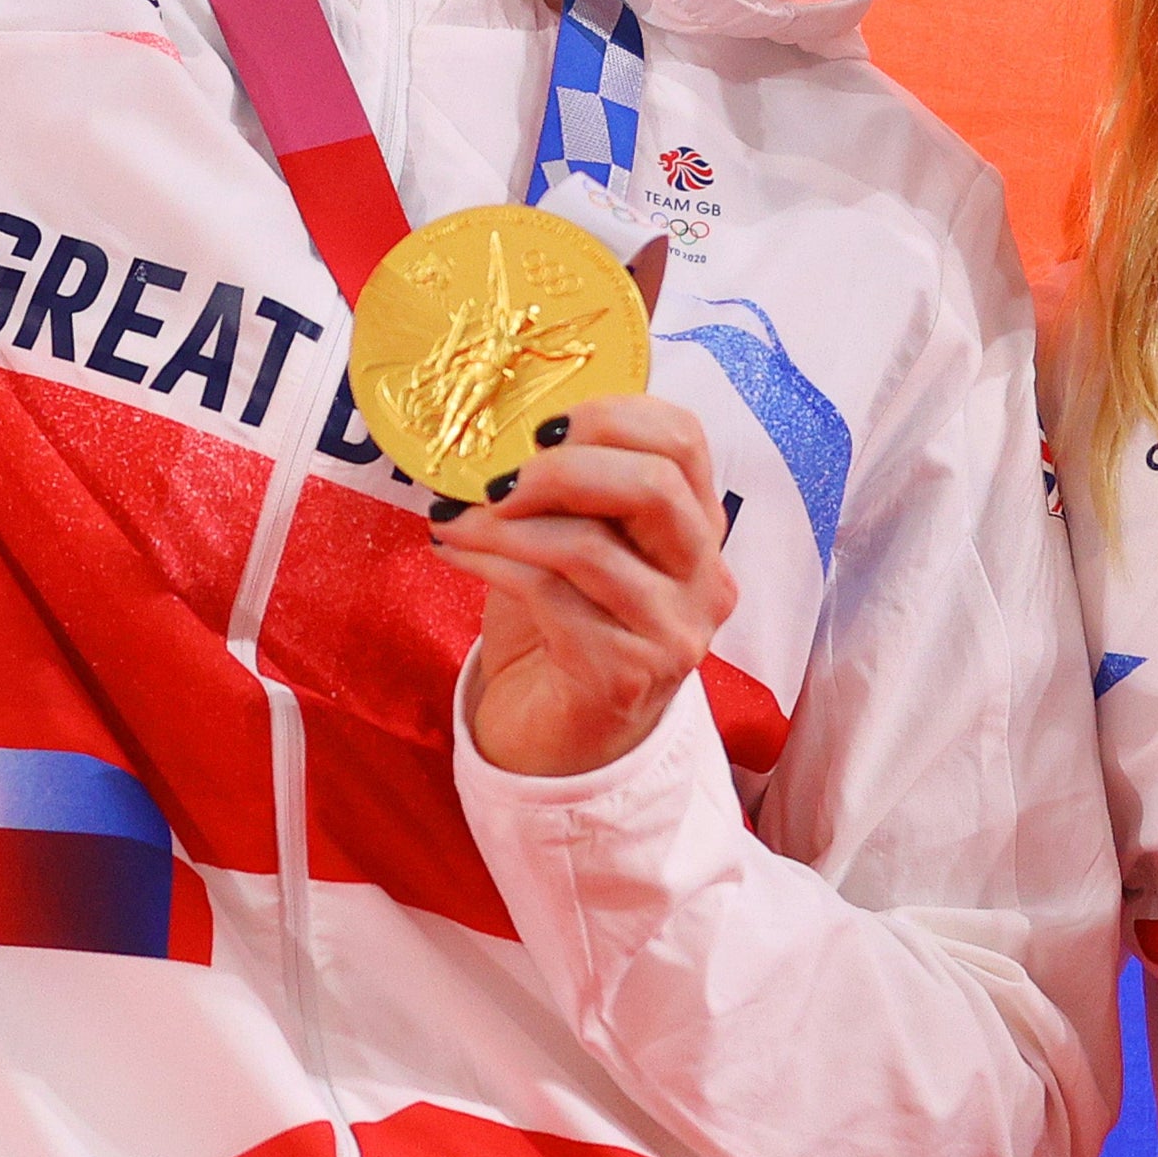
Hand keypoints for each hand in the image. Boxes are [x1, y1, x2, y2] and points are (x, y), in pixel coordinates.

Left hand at [431, 394, 738, 778]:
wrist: (561, 742)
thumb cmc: (565, 628)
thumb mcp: (579, 543)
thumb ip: (569, 492)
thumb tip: (496, 430)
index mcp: (698, 528)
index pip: (683, 440)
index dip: (612, 415)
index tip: (540, 426)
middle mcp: (704, 579)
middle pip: (654, 485)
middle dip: (562, 468)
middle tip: (496, 476)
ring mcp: (674, 632)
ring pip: (590, 546)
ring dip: (504, 523)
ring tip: (453, 517)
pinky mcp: (627, 675)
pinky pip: (548, 596)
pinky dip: (489, 562)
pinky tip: (454, 552)